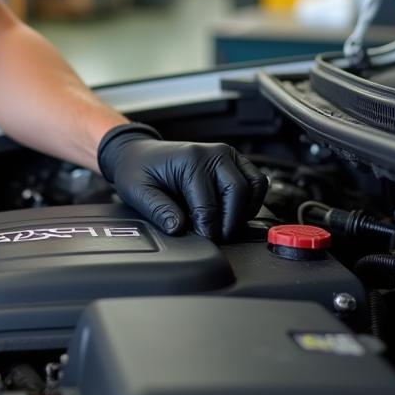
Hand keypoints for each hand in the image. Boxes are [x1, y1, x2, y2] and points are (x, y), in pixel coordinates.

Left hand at [97, 124, 266, 241]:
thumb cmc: (139, 170)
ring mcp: (226, 154)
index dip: (208, 229)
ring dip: (244, 210)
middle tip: (217, 238)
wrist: (140, 153)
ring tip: (226, 225)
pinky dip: (252, 200)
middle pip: (237, 194)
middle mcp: (213, 153)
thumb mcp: (138, 191)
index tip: (204, 242)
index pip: (209, 204)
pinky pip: (256, 181)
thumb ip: (158, 210)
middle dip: (229, 222)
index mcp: (191, 160)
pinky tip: (235, 213)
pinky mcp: (234, 160)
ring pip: (253, 187)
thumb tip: (178, 228)